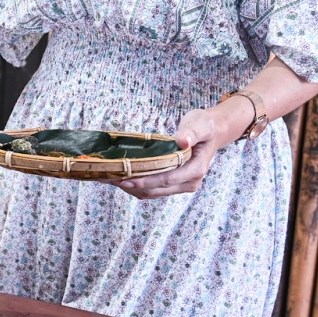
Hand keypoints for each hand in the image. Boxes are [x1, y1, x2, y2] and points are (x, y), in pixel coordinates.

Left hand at [112, 104, 242, 198]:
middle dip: (131, 185)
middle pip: (155, 189)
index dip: (146, 180)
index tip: (125, 178)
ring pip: (150, 193)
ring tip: (106, 177)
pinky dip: (134, 185)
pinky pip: (151, 189)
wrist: (211, 132)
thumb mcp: (200, 123)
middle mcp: (189, 182)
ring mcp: (181, 185)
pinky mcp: (172, 184)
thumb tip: (182, 142)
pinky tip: (118, 177)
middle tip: (106, 177)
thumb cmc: (204, 126)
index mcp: (196, 169)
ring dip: (129, 187)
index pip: (167, 179)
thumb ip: (191, 132)